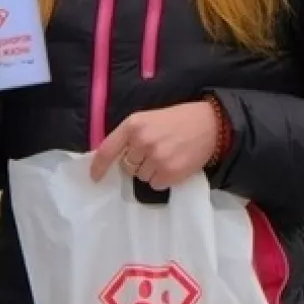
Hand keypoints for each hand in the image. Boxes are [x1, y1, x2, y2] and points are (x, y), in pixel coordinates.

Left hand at [89, 101, 221, 190]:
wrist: (209, 124)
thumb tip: (113, 158)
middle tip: (153, 152)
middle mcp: (142, 141)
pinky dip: (163, 179)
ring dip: (150, 171)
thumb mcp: (148, 119)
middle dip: (136, 163)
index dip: (98, 166)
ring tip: (166, 157)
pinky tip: (173, 165)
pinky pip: (156, 185)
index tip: (94, 178)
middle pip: (126, 166)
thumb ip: (130, 135)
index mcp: (133, 125)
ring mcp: (156, 158)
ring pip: (141, 177)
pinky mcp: (171, 172)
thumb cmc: (176, 120)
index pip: (106, 150)